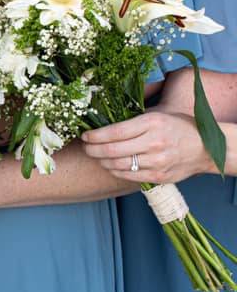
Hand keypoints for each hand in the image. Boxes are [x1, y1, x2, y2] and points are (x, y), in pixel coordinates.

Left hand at [81, 111, 212, 182]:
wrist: (205, 148)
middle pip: (112, 150)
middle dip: (92, 149)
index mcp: (152, 123)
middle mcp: (154, 143)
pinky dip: (114, 170)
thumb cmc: (177, 127)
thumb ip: (132, 120)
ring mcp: (158, 162)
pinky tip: (110, 165)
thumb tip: (102, 123)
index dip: (95, 136)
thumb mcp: (157, 115)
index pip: (115, 132)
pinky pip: (128, 176)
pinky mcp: (159, 176)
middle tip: (86, 147)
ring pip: (118, 165)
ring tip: (96, 156)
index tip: (85, 136)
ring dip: (101, 161)